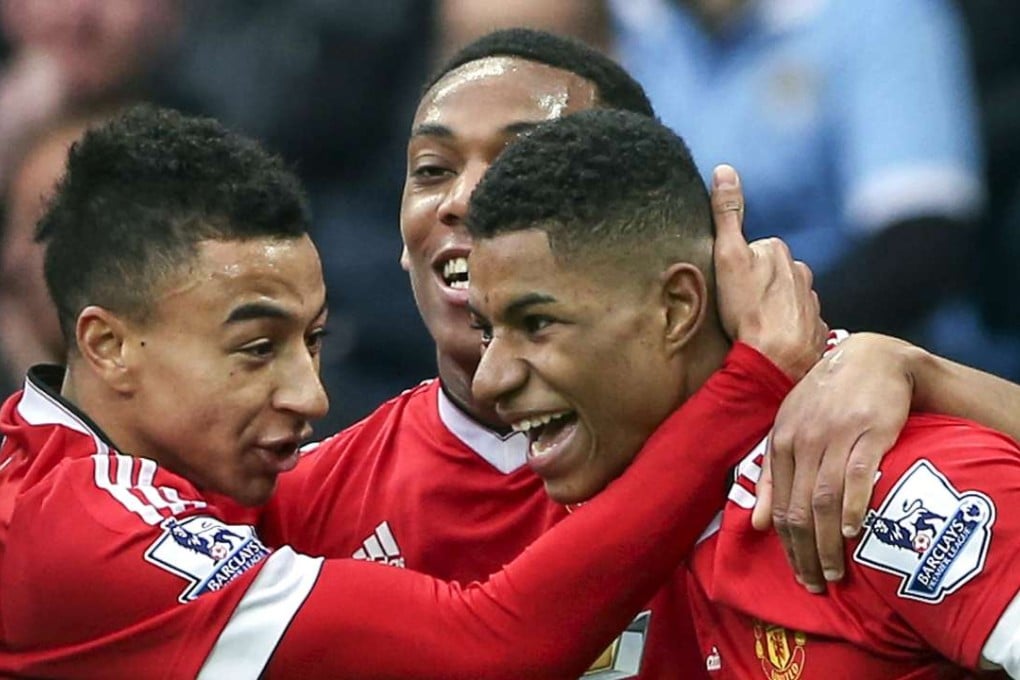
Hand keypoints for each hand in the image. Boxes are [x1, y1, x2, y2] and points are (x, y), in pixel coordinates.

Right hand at [712, 165, 826, 379]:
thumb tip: (724, 169)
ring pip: (786, 299)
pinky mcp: (817, 330)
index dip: (735, 268)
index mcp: (780, 251)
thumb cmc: (747, 310)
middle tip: (736, 309)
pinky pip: (798, 325)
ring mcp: (812, 302)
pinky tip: (770, 342)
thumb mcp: (727, 257)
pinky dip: (785, 331)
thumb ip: (726, 214)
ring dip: (772, 309)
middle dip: (756, 287)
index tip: (727, 287)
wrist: (775, 360)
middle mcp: (802, 272)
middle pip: (771, 274)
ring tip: (753, 328)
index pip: (752, 251)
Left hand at [753, 333, 913, 591]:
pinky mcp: (870, 432)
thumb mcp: (790, 427)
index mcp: (781, 442)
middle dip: (806, 554)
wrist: (872, 359)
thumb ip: (771, 474)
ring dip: (829, 542)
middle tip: (817, 585)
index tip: (800, 576)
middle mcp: (804, 441)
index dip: (787, 546)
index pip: (779, 505)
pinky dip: (854, 506)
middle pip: (799, 509)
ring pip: (825, 500)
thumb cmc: (828, 398)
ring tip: (836, 572)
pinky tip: (854, 532)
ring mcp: (836, 437)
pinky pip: (858, 476)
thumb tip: (755, 524)